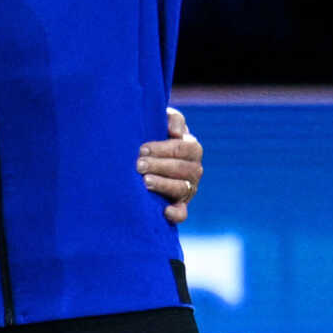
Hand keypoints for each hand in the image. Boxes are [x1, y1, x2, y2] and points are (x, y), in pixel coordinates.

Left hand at [139, 105, 203, 223]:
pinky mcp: (179, 205)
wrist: (141, 156)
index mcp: (191, 148)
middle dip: (160, 166)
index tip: (142, 149)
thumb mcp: (161, 120)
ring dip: (164, 185)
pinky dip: (176, 213)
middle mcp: (193, 169)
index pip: (185, 148)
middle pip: (185, 169)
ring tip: (145, 182)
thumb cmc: (152, 133)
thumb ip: (172, 119)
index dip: (164, 149)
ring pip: (183, 188)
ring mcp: (188, 188)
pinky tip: (164, 211)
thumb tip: (176, 132)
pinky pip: (182, 213)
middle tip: (139, 165)